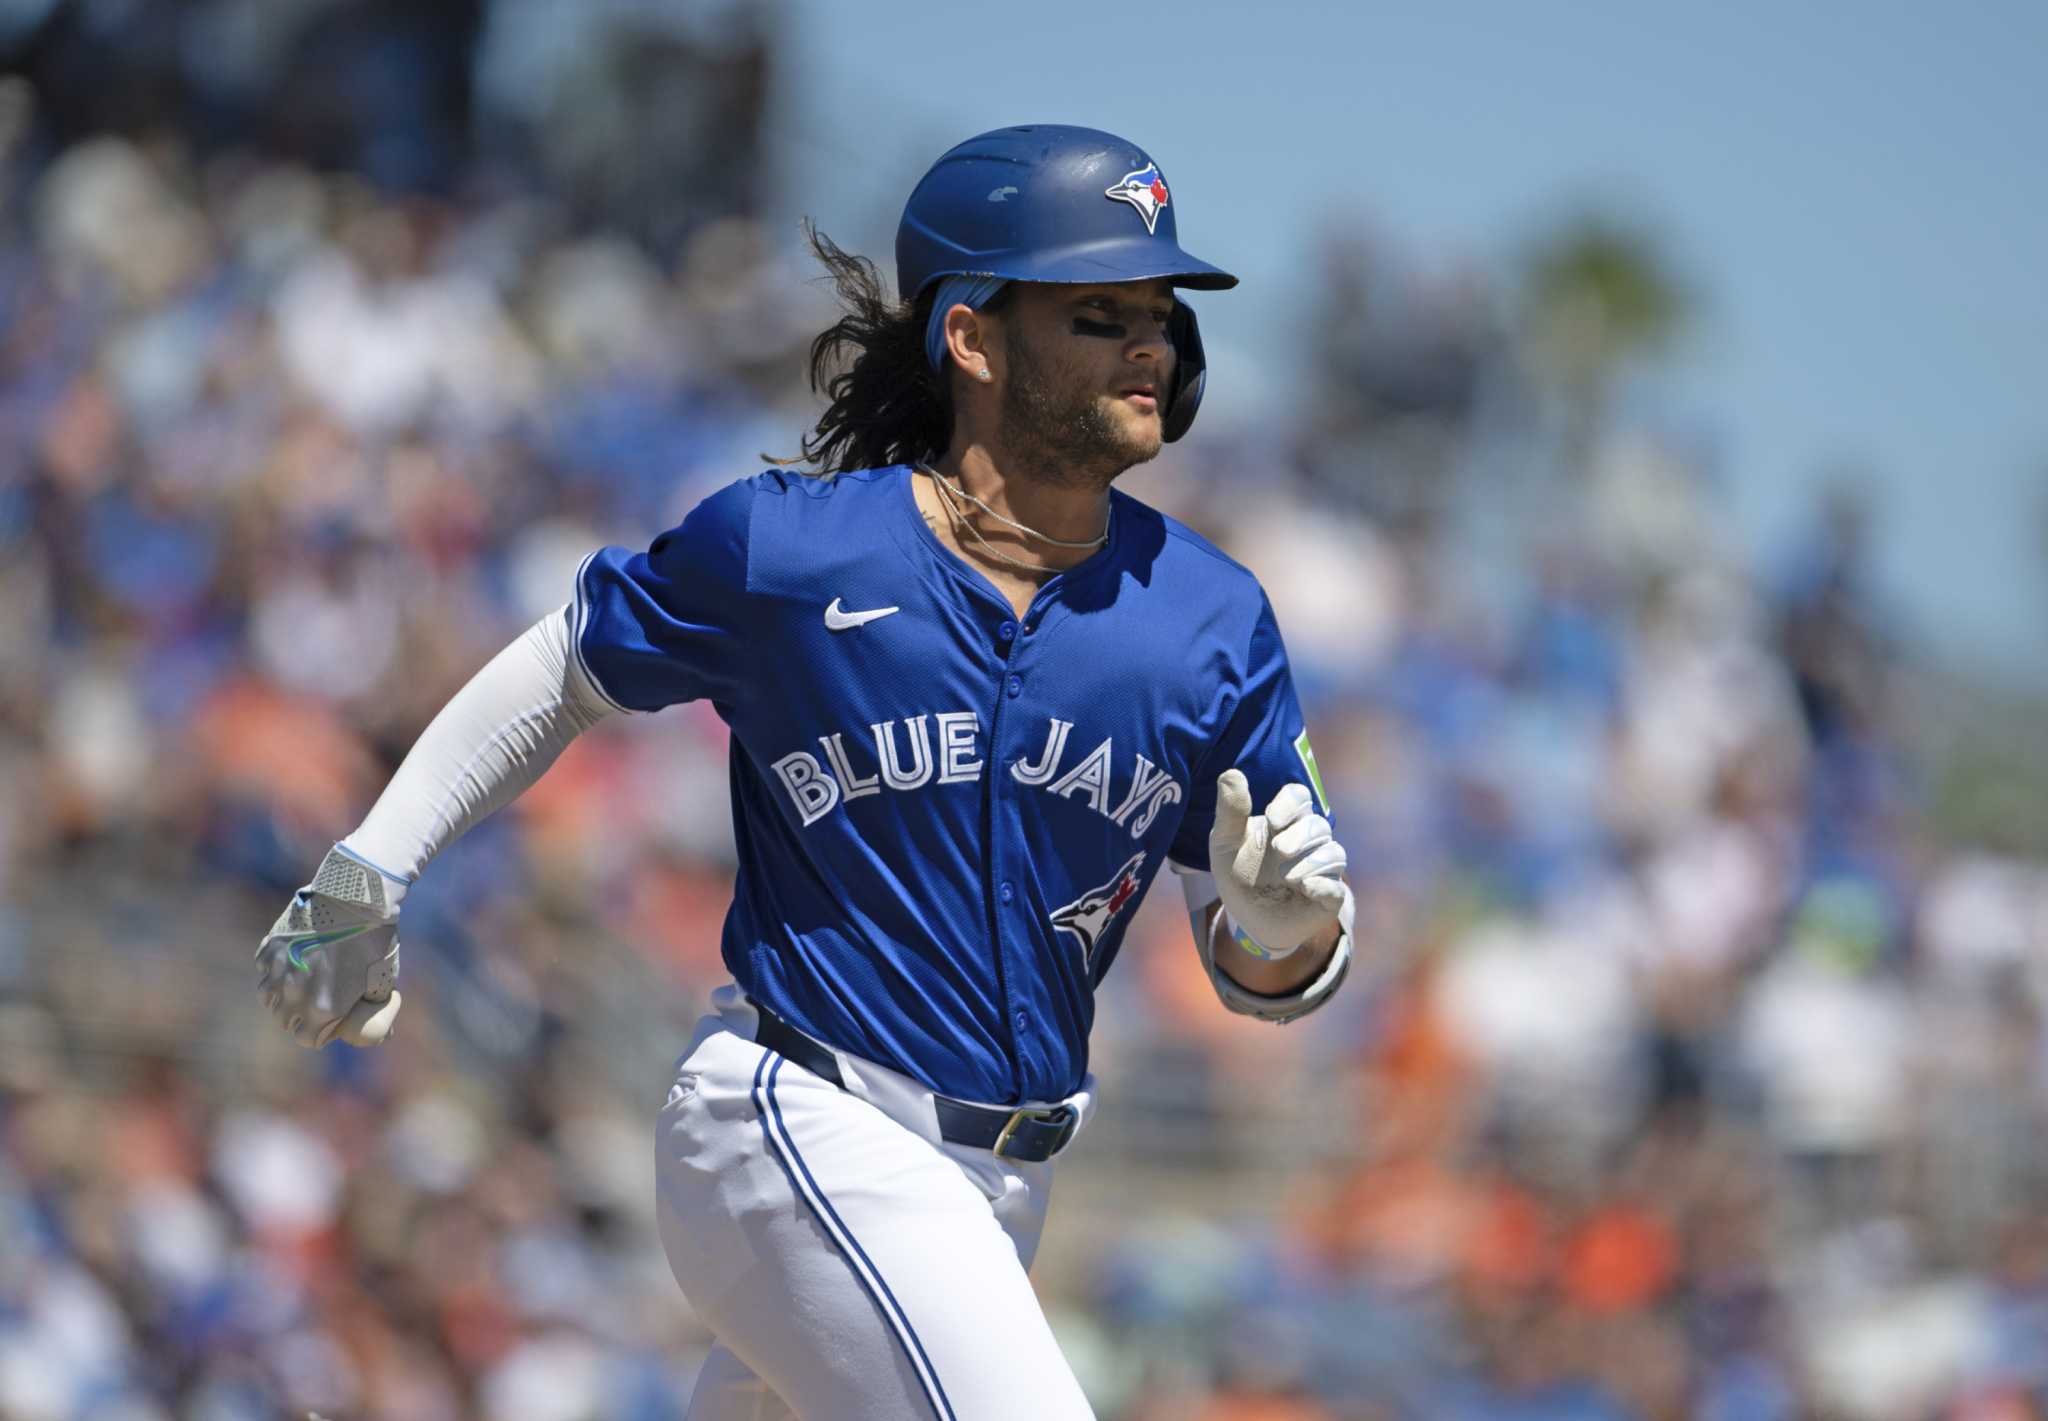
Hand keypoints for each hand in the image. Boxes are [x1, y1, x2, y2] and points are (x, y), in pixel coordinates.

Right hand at [256, 848, 404, 1047]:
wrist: (357, 900)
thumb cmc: (374, 942)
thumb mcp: (383, 981)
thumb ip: (373, 1009)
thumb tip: (385, 1035)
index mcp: (322, 1009)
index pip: (306, 1039)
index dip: (318, 1032)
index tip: (327, 1021)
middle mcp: (294, 995)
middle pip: (284, 1020)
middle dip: (298, 1016)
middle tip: (313, 1000)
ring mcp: (278, 971)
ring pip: (268, 997)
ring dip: (281, 995)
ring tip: (299, 982)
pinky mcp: (270, 948)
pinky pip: (264, 969)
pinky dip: (274, 969)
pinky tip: (291, 959)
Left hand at [1208, 769, 1346, 954]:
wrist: (1247, 919)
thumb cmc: (1238, 873)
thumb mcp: (1225, 843)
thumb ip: (1230, 811)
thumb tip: (1232, 773)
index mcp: (1283, 821)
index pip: (1299, 797)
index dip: (1291, 803)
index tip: (1273, 820)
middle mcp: (1307, 841)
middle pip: (1318, 824)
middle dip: (1300, 836)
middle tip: (1279, 850)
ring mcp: (1320, 869)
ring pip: (1333, 853)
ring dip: (1311, 862)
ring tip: (1287, 876)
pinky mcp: (1327, 897)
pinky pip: (1336, 888)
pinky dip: (1323, 885)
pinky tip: (1306, 887)